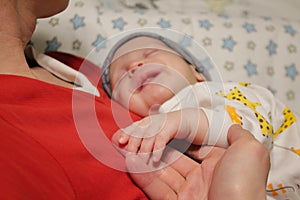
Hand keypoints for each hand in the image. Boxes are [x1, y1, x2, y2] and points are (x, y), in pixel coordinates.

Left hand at [113, 108, 207, 161]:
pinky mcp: (172, 126)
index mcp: (146, 122)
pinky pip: (162, 138)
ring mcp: (161, 122)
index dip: (125, 133)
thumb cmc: (168, 130)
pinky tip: (156, 159)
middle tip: (129, 157)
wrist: (189, 120)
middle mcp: (152, 121)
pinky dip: (158, 148)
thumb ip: (143, 140)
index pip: (133, 127)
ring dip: (144, 150)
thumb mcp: (154, 133)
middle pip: (138, 131)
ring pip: (149, 136)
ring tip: (142, 162)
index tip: (119, 141)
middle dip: (133, 143)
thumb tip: (129, 151)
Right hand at [126, 125, 269, 199]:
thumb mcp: (250, 151)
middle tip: (137, 136)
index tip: (159, 126)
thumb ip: (239, 135)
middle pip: (174, 158)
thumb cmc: (243, 183)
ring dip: (144, 159)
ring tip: (128, 146)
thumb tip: (231, 127)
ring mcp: (191, 193)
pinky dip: (143, 176)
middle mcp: (205, 177)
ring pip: (163, 173)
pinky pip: (158, 189)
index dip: (174, 135)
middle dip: (154, 146)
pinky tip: (131, 162)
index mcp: (221, 162)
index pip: (192, 145)